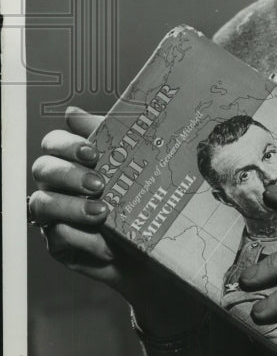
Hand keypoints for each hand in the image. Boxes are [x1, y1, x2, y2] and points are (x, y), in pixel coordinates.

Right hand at [30, 106, 202, 332]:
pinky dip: (82, 238)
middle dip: (68, 174)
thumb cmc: (139, 195)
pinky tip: (105, 241)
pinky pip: (58, 237)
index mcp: (71, 160)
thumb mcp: (130, 159)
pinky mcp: (59, 244)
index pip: (53, 142)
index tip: (92, 152)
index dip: (66, 144)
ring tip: (102, 212)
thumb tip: (72, 111)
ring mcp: (54, 214)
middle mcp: (57, 185)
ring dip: (71, 207)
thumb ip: (105, 134)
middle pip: (43, 169)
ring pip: (43, 204)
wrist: (154, 243)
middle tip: (99, 184)